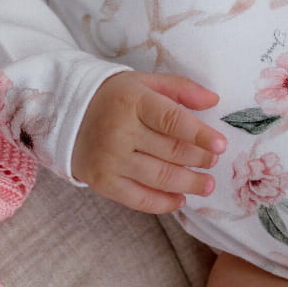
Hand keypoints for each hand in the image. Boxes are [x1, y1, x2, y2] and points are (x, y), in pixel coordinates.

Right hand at [71, 70, 225, 212]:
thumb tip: (214, 100)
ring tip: (206, 184)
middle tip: (213, 161)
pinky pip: (139, 199)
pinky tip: (180, 199)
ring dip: (189, 184)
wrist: (66, 114)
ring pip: (160, 177)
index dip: (200, 135)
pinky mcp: (103, 182)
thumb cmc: (114, 98)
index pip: (173, 120)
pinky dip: (164, 203)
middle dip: (199, 159)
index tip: (221, 145)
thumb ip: (181, 88)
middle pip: (171, 151)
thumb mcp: (145, 83)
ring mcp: (110, 159)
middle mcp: (120, 131)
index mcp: (133, 101)